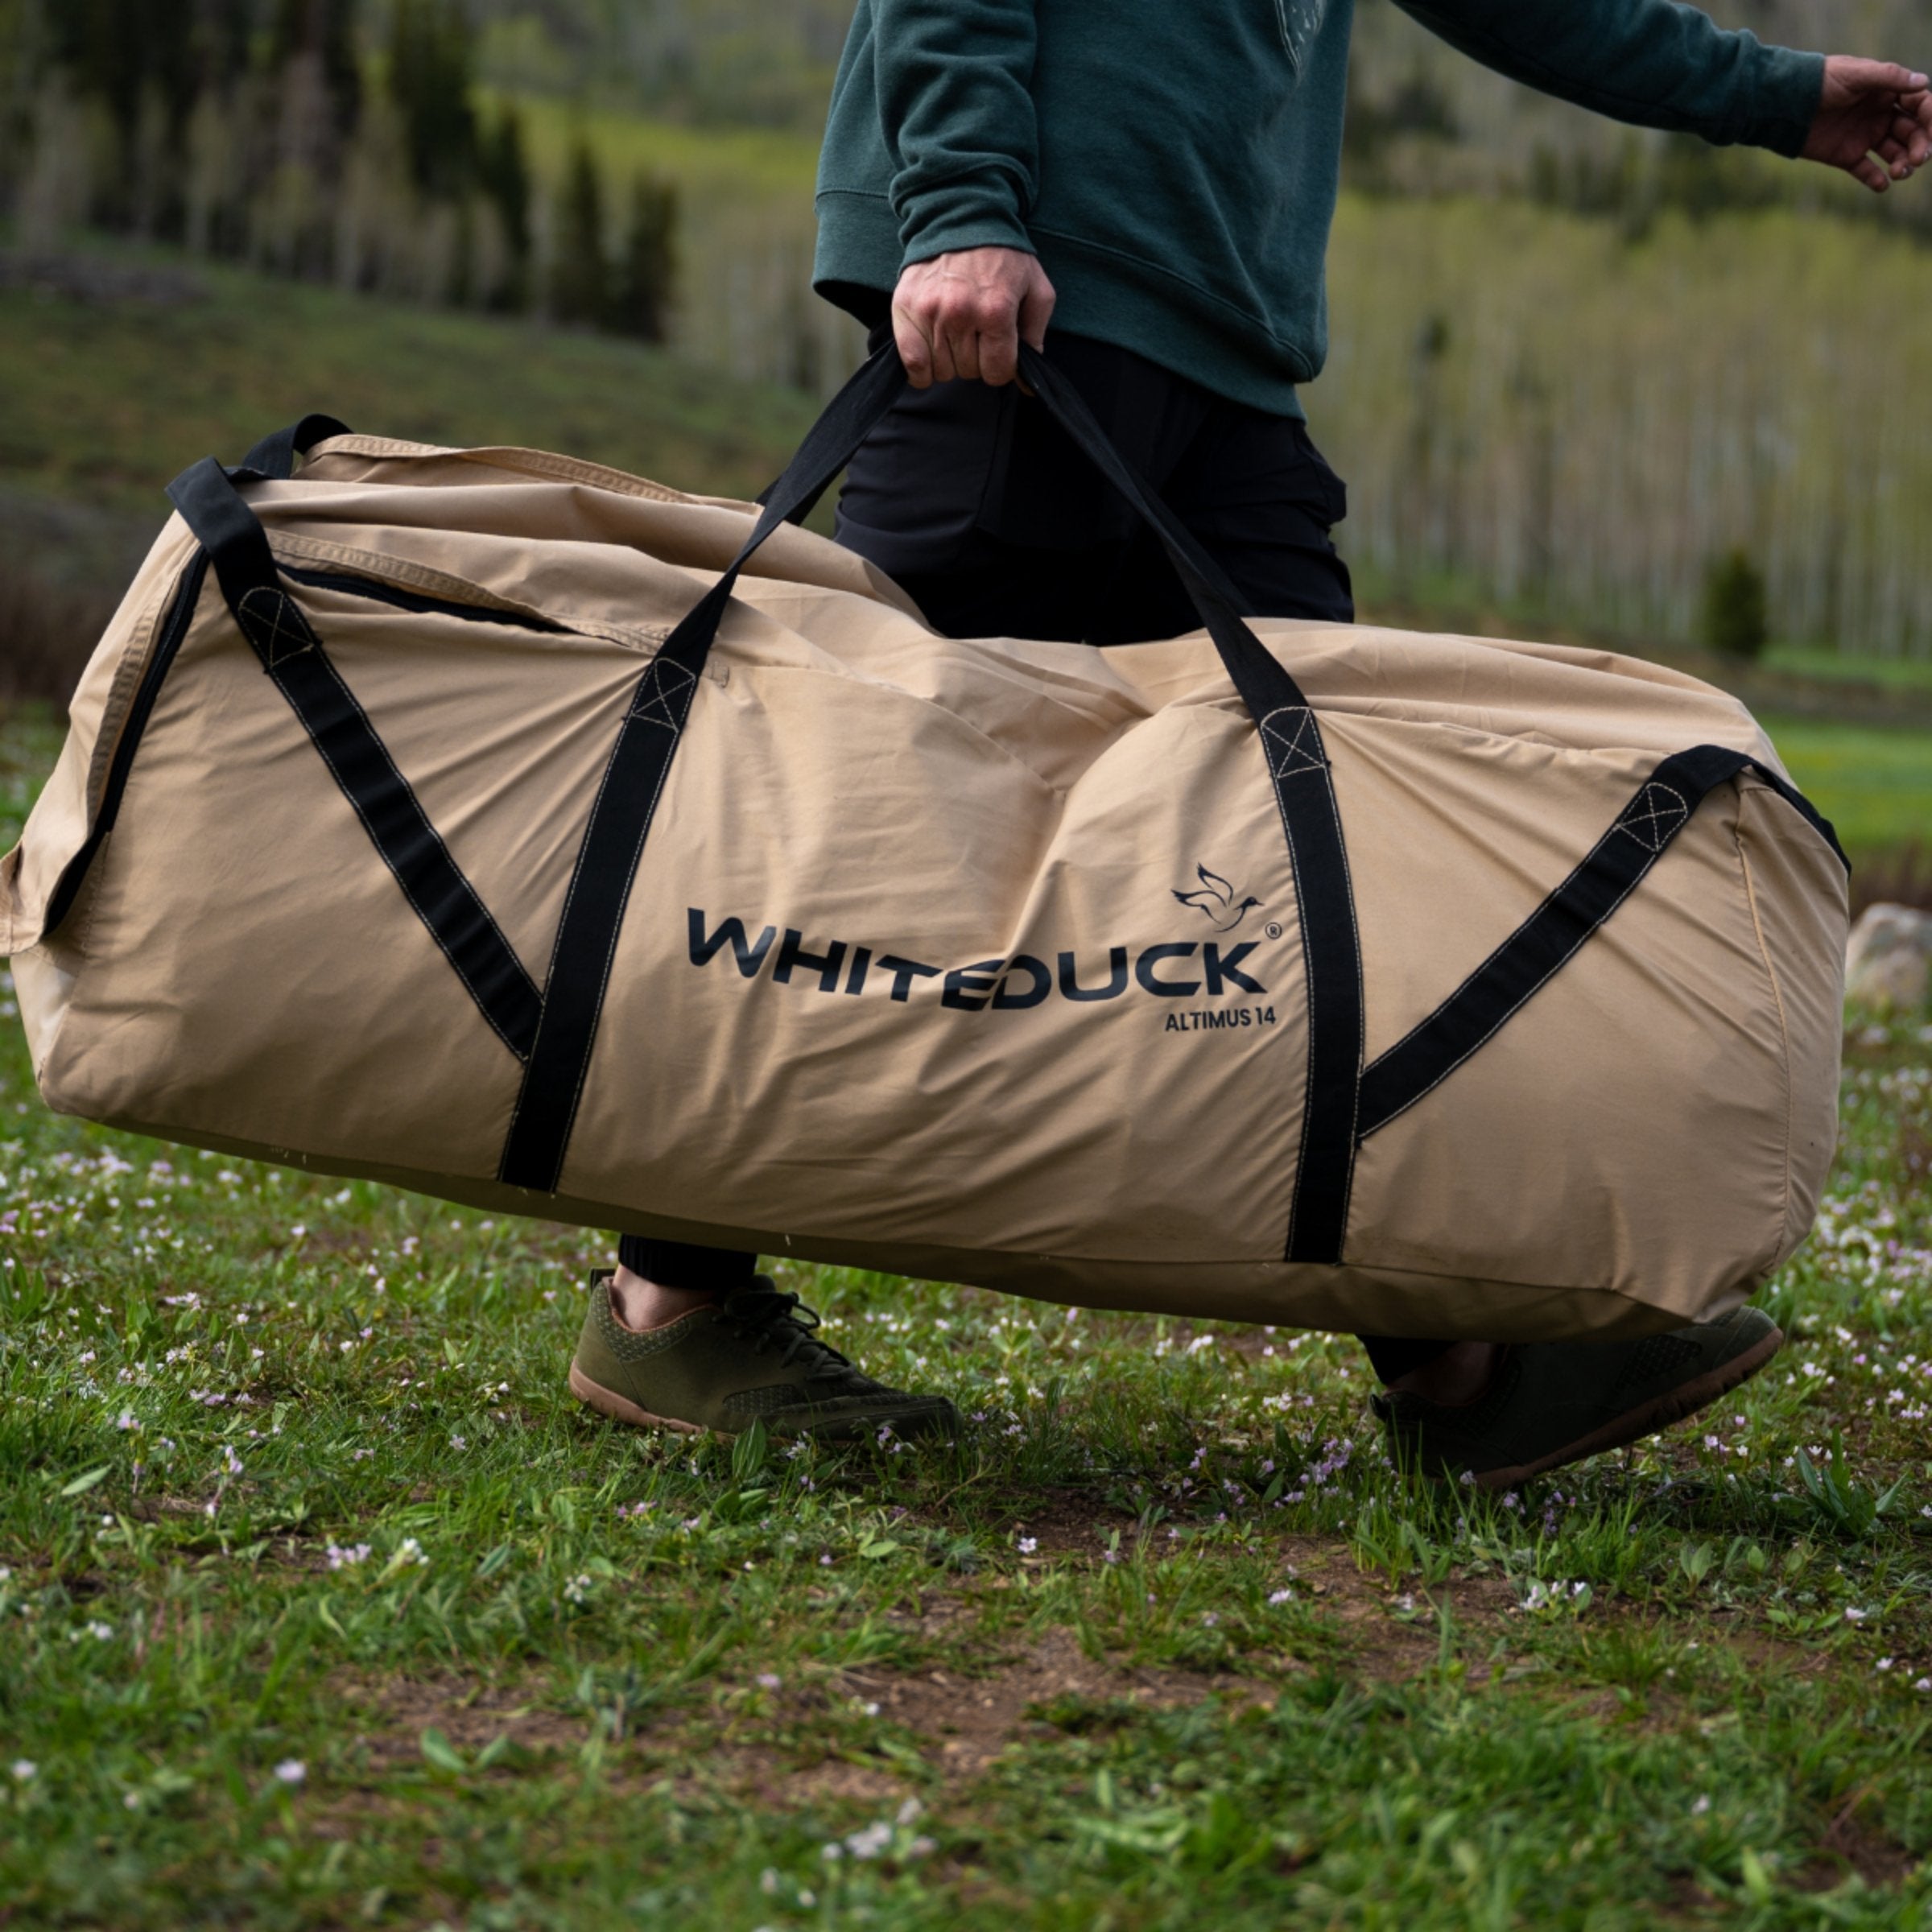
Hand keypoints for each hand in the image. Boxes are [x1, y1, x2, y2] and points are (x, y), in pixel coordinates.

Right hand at [891, 246, 1055, 388]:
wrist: (961, 218)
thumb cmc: (1003, 256)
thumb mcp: (1035, 288)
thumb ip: (1036, 335)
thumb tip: (1028, 383)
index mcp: (995, 310)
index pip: (998, 372)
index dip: (1002, 365)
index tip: (999, 347)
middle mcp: (960, 313)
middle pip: (970, 372)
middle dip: (977, 359)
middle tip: (977, 332)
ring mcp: (929, 312)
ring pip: (943, 371)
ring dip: (951, 360)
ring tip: (955, 332)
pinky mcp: (905, 309)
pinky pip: (913, 364)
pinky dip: (923, 369)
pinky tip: (933, 353)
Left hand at [1802, 56, 1931, 190]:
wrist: (1786, 103)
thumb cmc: (1822, 80)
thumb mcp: (1857, 74)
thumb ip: (1889, 78)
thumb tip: (1923, 82)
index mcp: (1887, 92)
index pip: (1919, 105)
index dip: (1931, 118)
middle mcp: (1880, 115)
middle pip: (1911, 132)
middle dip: (1920, 145)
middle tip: (1919, 158)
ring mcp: (1864, 136)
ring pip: (1894, 153)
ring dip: (1903, 163)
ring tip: (1900, 172)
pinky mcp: (1846, 155)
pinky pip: (1866, 171)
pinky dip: (1875, 180)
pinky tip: (1882, 184)